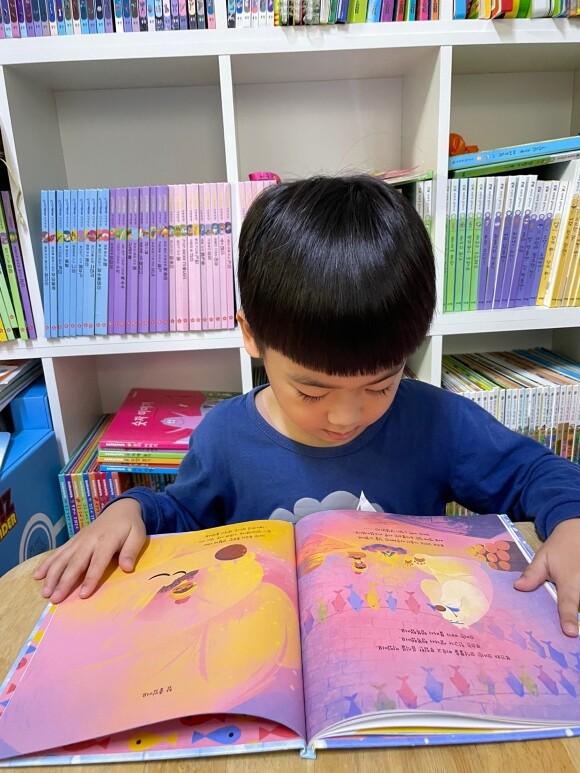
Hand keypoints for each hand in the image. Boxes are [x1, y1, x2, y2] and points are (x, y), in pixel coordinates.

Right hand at [34, 498, 145, 602]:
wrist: (120, 509)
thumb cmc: (130, 526)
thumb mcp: (138, 536)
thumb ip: (131, 551)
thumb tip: (127, 568)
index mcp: (107, 540)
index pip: (97, 562)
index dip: (90, 579)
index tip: (82, 595)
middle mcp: (89, 540)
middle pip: (75, 563)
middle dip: (64, 582)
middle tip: (54, 599)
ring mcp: (79, 540)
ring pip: (62, 559)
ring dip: (52, 576)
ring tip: (45, 593)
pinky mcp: (73, 540)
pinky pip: (58, 552)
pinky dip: (47, 563)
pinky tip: (38, 576)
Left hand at [514, 518, 579, 636]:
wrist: (578, 534)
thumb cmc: (559, 548)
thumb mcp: (543, 557)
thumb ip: (532, 574)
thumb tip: (518, 587)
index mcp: (569, 580)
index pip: (568, 602)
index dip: (568, 617)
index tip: (569, 633)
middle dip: (574, 621)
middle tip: (565, 637)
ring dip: (578, 616)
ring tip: (570, 627)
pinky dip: (579, 609)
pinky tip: (573, 620)